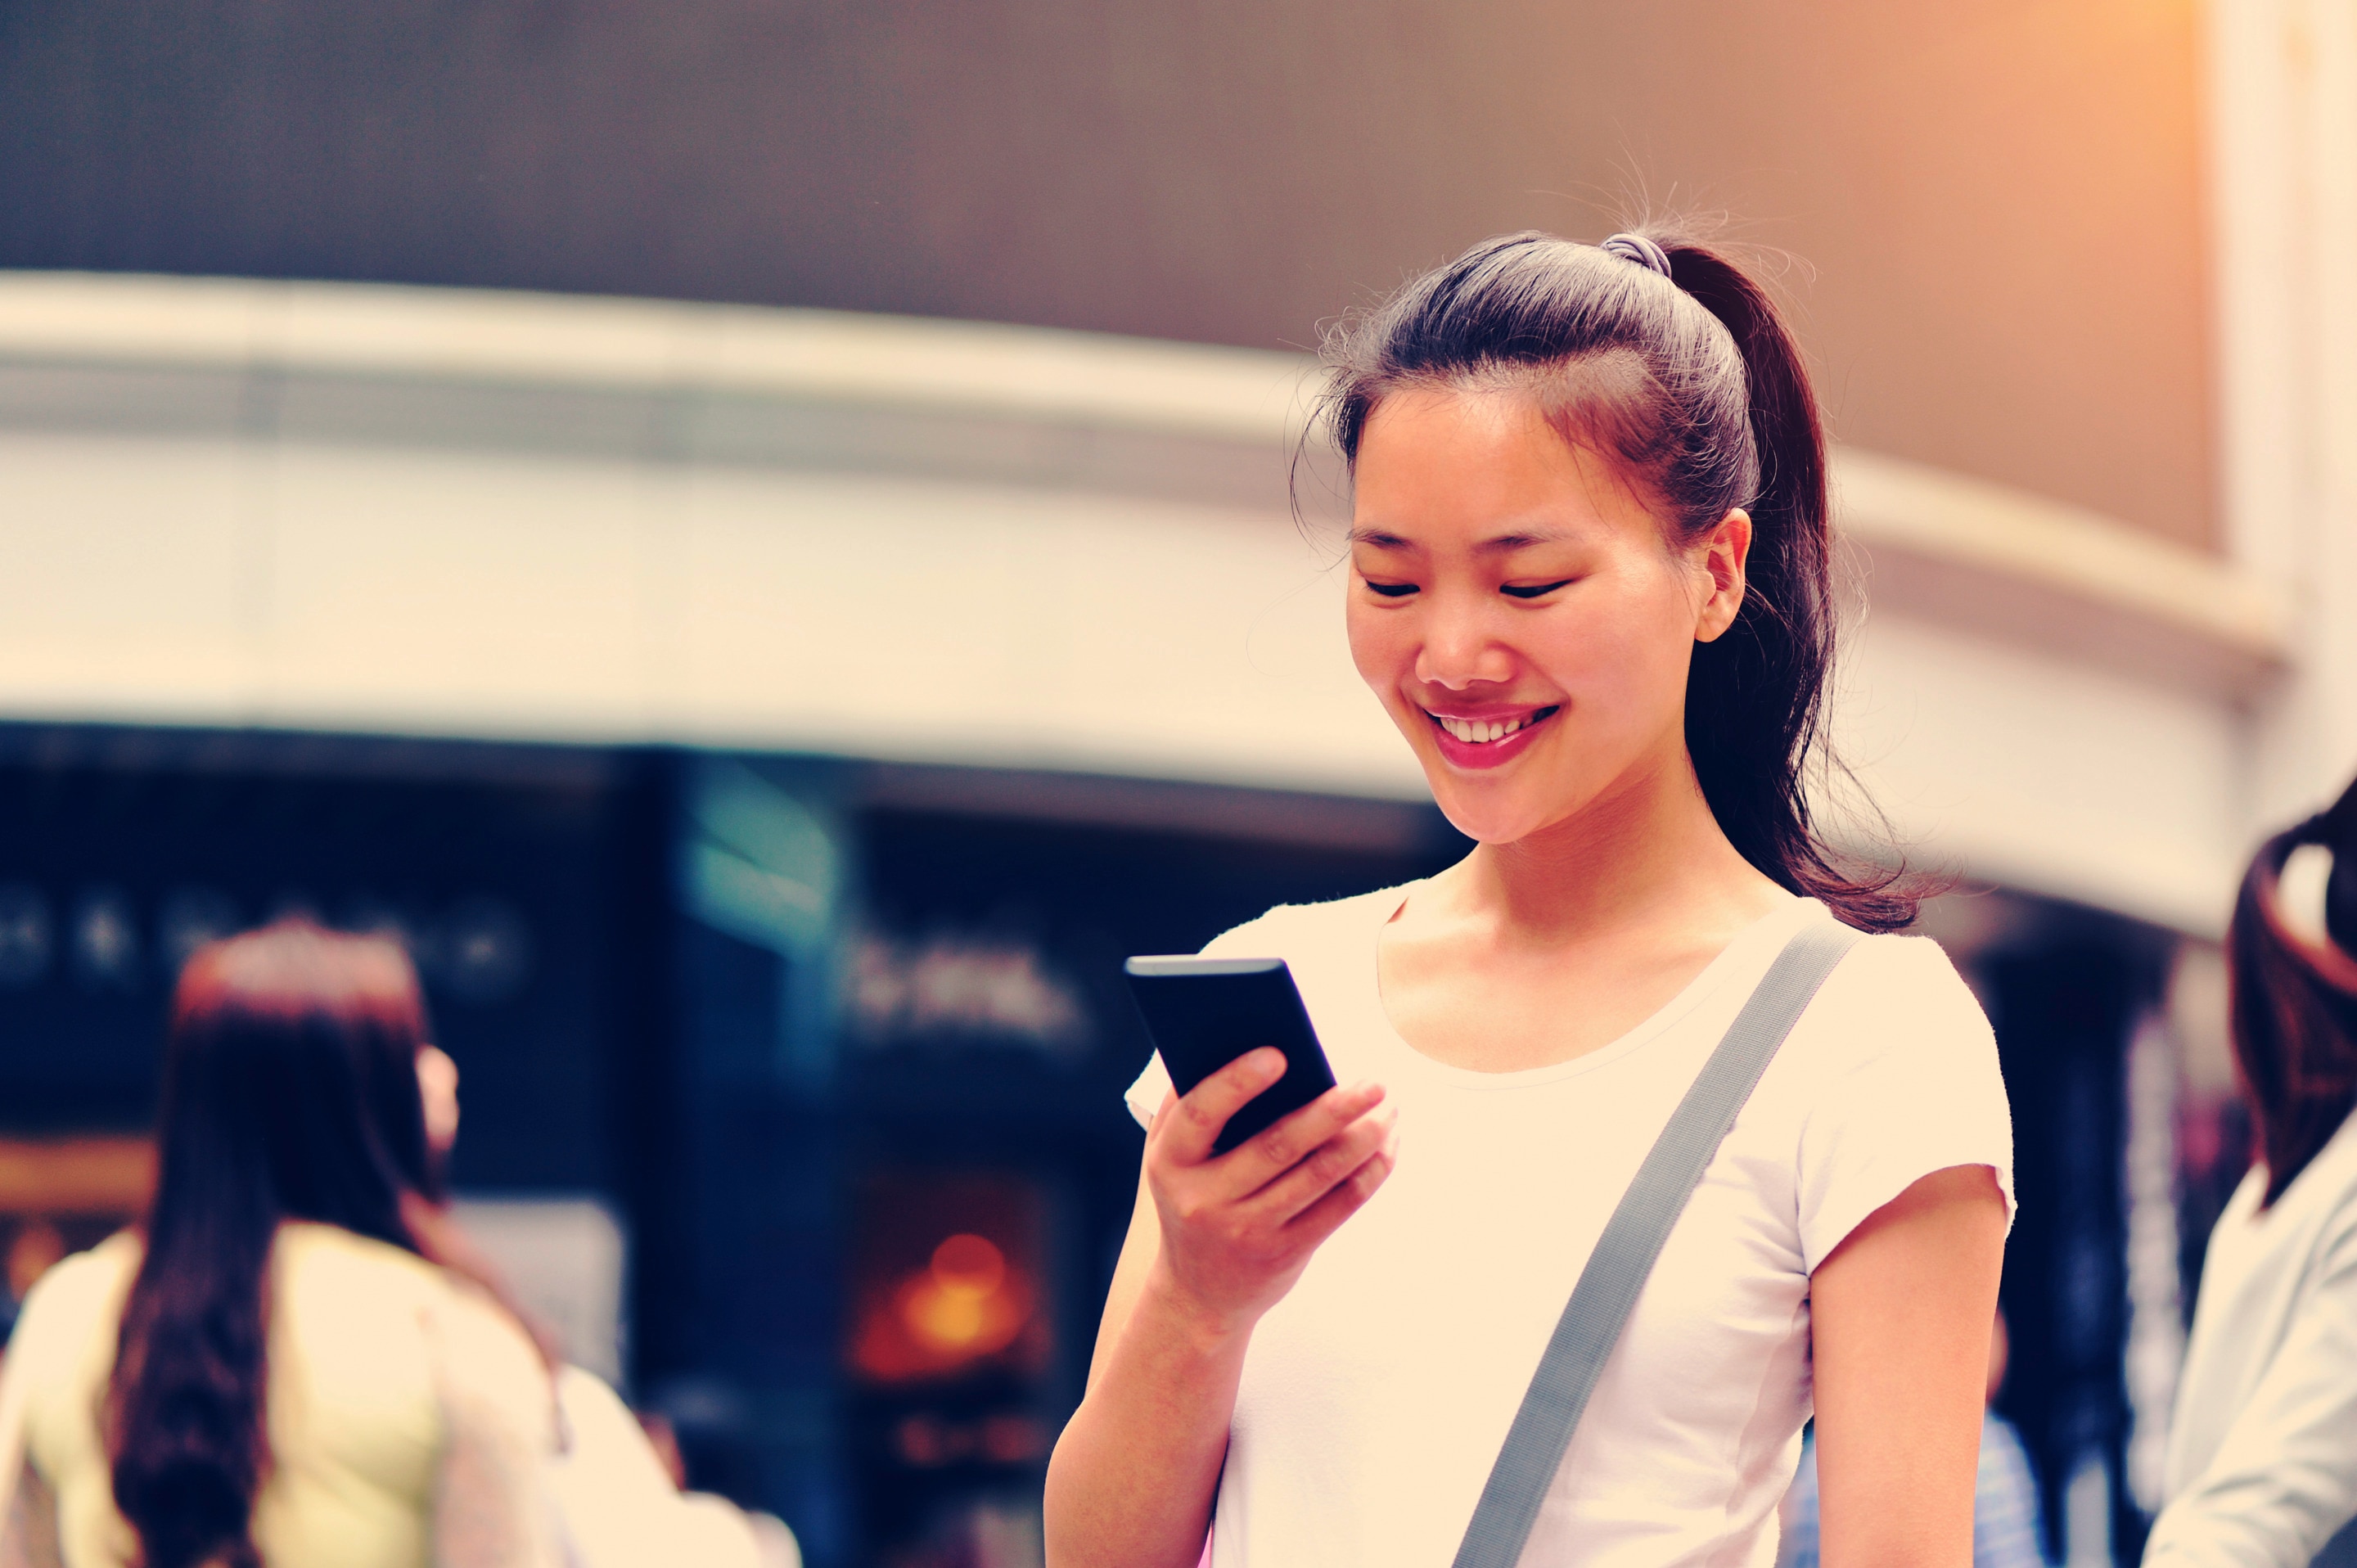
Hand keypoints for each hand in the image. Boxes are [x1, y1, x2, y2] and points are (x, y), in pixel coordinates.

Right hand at [1143, 1048, 1397, 1333]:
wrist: (1198, 1293)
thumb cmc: (1191, 1196)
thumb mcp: (1171, 1156)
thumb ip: (1190, 1103)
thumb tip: (1241, 1040)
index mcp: (1171, 1161)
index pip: (1200, 1113)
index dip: (1236, 1082)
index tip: (1279, 1054)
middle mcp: (1205, 1199)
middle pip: (1277, 1145)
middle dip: (1333, 1110)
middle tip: (1374, 1083)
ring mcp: (1247, 1230)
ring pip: (1319, 1175)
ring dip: (1364, 1138)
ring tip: (1390, 1109)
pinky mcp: (1285, 1252)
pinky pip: (1339, 1206)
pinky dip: (1370, 1172)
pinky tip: (1387, 1145)